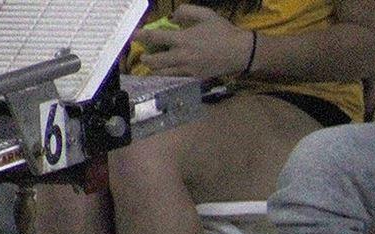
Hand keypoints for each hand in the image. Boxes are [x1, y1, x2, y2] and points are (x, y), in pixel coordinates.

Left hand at [134, 5, 253, 79]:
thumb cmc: (224, 31)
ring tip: (153, 67)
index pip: (155, 38)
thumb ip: (185, 12)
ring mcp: (189, 69)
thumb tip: (171, 18)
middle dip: (146, 58)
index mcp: (184, 39)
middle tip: (144, 56)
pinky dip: (169, 77)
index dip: (141, 36)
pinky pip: (177, 79)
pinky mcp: (196, 78)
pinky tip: (167, 74)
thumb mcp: (206, 14)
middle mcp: (183, 56)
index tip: (133, 36)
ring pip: (164, 74)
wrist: (242, 52)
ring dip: (155, 70)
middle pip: (155, 61)